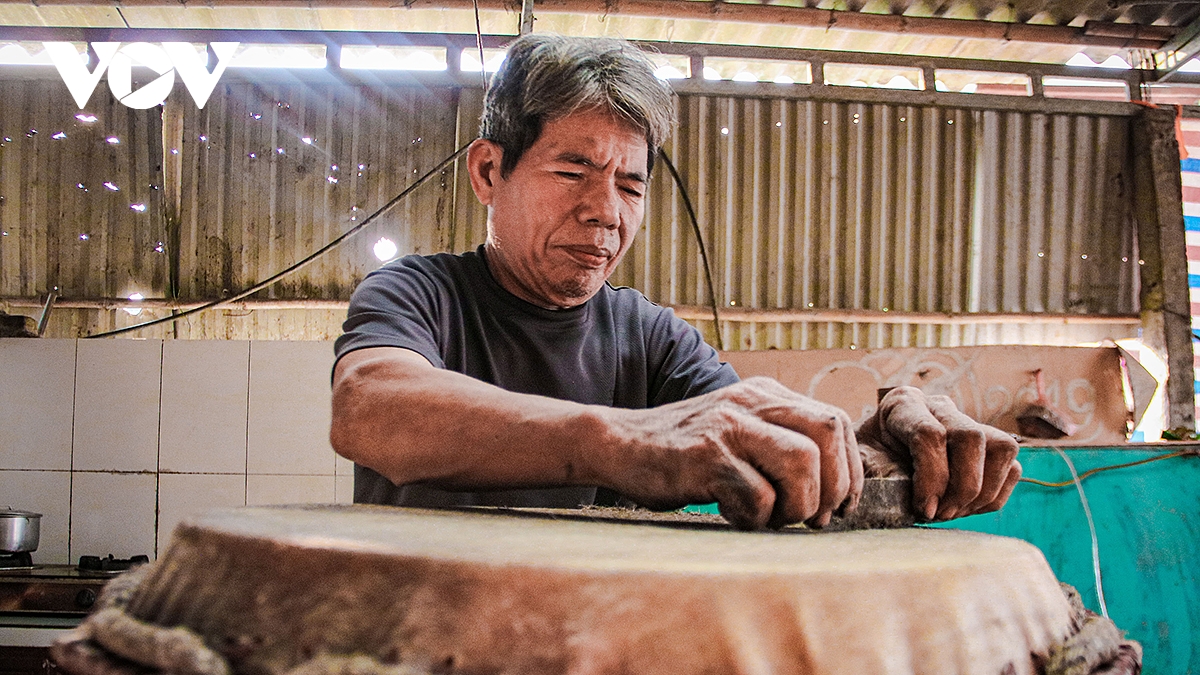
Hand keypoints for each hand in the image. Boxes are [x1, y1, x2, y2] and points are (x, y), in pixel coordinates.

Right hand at [602, 377, 863, 529]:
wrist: (617, 443)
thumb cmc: (682, 450)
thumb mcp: (736, 431)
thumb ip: (776, 441)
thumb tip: (833, 487)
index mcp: (764, 395)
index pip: (835, 421)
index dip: (850, 469)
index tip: (842, 504)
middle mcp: (750, 402)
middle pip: (828, 434)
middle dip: (835, 486)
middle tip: (816, 519)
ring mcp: (728, 426)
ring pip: (802, 463)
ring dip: (798, 505)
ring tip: (774, 519)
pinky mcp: (705, 456)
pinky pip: (757, 495)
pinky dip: (755, 518)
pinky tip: (733, 516)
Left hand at [854, 386, 1020, 520]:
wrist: (877, 468)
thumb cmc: (867, 467)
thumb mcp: (859, 465)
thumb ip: (869, 471)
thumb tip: (885, 495)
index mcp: (903, 405)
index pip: (931, 434)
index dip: (932, 478)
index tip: (923, 510)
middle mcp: (939, 407)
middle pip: (972, 437)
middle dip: (961, 487)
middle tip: (940, 515)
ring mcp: (968, 422)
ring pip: (1002, 448)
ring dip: (982, 493)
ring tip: (951, 513)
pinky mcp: (989, 445)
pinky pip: (1012, 468)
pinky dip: (994, 497)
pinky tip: (964, 508)